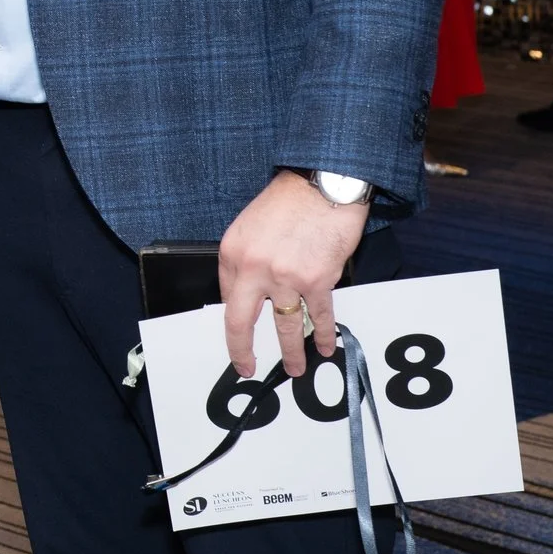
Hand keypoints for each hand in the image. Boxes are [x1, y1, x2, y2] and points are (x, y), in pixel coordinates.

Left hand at [219, 170, 370, 378]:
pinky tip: (325, 347)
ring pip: (284, 327)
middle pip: (241, 322)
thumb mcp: (249, 226)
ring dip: (291, 352)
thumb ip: (245, 259)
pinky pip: (318, 317)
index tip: (237, 336)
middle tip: (246, 368)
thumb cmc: (288, 201)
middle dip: (242, 352)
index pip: (227, 296)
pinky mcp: (317, 281)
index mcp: (232, 253)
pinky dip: (323, 335)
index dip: (234, 318)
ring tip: (294, 369)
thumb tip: (248, 292)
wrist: (323, 185)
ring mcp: (285, 278)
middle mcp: (254, 268)